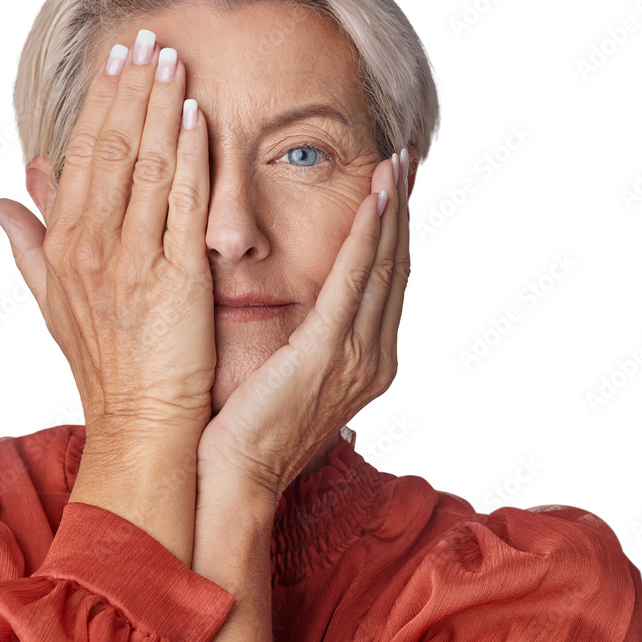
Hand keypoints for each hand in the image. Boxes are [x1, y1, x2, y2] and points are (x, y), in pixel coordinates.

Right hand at [0, 31, 215, 436]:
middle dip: (130, 88)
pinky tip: (196, 117)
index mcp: (64, 247)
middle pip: (111, 150)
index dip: (99, 103)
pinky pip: (183, 205)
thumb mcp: (51, 303)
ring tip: (173, 58)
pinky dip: (189, 157)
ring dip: (159, 107)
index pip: (81, 157)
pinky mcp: (178, 279)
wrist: (140, 424)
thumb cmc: (103, 366)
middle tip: (147, 35)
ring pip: (146, 167)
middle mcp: (93, 247)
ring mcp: (135, 262)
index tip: (115, 59)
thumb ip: (26, 245)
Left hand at [196, 148, 410, 505]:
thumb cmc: (249, 431)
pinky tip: (373, 201)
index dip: (394, 233)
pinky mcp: (326, 353)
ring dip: (390, 211)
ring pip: (382, 267)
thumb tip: (306, 321)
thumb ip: (311, 346)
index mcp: (368, 364)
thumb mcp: (291, 380)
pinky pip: (352, 282)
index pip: (387, 284)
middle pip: (395, 268)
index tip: (394, 190)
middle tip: (406, 162)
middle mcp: (373, 359)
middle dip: (401, 211)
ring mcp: (356, 358)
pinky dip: (366, 237)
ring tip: (396, 165)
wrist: (235, 479)